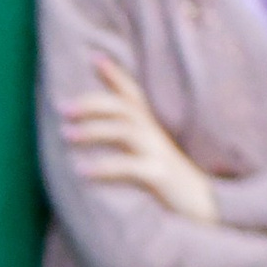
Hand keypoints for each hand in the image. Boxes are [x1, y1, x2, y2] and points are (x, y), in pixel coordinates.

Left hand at [61, 56, 218, 220]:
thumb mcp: (150, 157)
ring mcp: (159, 155)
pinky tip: (82, 170)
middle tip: (62, 107)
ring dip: (94, 129)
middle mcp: (155, 136)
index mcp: (151, 129)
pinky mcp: (161, 177)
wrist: (204, 209)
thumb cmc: (171, 186)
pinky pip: (130, 167)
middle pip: (124, 107)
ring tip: (66, 134)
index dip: (116, 74)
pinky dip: (105, 167)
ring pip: (126, 131)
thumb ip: (128, 144)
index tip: (94, 56)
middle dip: (92, 103)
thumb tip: (93, 135)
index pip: (133, 94)